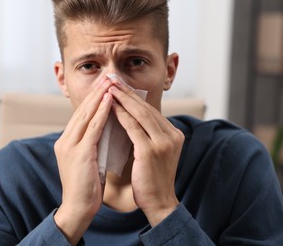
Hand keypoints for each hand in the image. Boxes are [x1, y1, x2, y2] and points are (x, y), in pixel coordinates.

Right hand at [53, 77, 112, 244]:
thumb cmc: (86, 186)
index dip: (93, 98)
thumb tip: (104, 130)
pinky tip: (110, 100)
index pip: (81, 114)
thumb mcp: (87, 160)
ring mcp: (70, 146)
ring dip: (99, 96)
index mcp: (67, 142)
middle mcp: (65, 140)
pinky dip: (101, 112)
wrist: (77, 208)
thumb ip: (91, 144)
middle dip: (96, 91)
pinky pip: (92, 128)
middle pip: (82, 110)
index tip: (105, 85)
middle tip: (108, 75)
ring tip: (110, 81)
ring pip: (86, 114)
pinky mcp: (79, 153)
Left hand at [108, 81, 184, 226]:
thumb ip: (149, 135)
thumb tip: (132, 119)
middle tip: (113, 78)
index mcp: (174, 134)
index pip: (151, 111)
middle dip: (128, 92)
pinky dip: (121, 114)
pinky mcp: (151, 151)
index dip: (134, 97)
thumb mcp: (156, 153)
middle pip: (146, 108)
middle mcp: (172, 135)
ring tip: (109, 86)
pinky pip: (133, 128)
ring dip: (123, 98)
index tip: (120, 85)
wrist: (159, 203)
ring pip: (140, 114)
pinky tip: (110, 105)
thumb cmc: (152, 179)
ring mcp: (163, 143)